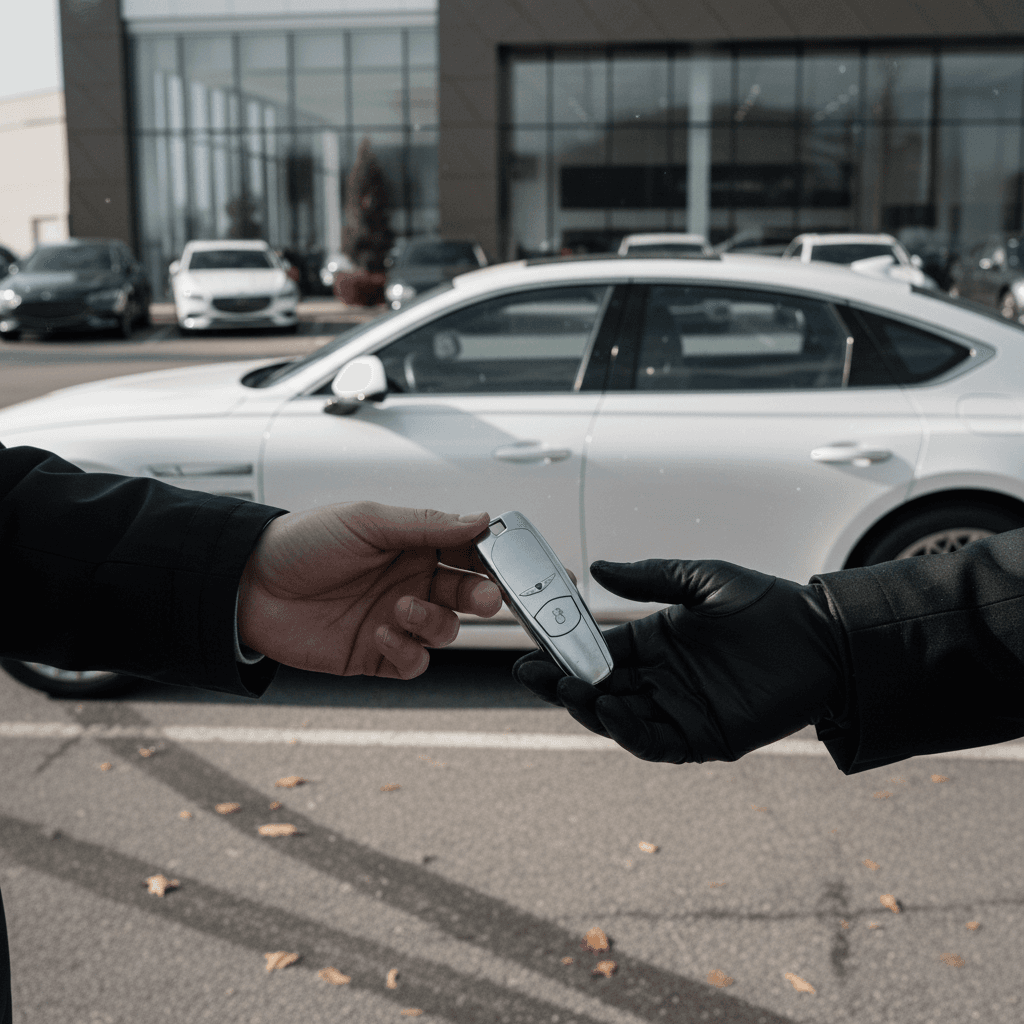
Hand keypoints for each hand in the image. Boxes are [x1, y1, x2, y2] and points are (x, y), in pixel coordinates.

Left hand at [238, 502, 500, 678]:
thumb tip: (480, 518)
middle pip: (469, 595)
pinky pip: (414, 661)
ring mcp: (396, 619)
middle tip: (482, 597)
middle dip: (483, 597)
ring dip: (434, 621)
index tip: (509, 562)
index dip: (494, 557)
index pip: (468, 551)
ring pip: (446, 630)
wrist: (248, 586)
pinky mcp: (377, 654)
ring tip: (402, 606)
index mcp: (414, 545)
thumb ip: (426, 524)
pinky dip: (408, 650)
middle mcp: (412, 581)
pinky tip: (383, 632)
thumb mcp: (367, 521)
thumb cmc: (302, 543)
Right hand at [514, 558, 848, 762]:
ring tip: (569, 688)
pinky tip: (611, 708)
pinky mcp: (703, 737)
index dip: (563, 652)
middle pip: (598, 687)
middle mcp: (660, 679)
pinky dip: (627, 730)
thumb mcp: (703, 580)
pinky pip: (655, 741)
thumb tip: (596, 568)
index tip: (533, 650)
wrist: (825, 639)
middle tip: (533, 674)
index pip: (597, 651)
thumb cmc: (768, 605)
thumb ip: (651, 578)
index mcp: (655, 642)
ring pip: (618, 717)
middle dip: (562, 683)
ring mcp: (679, 710)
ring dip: (589, 706)